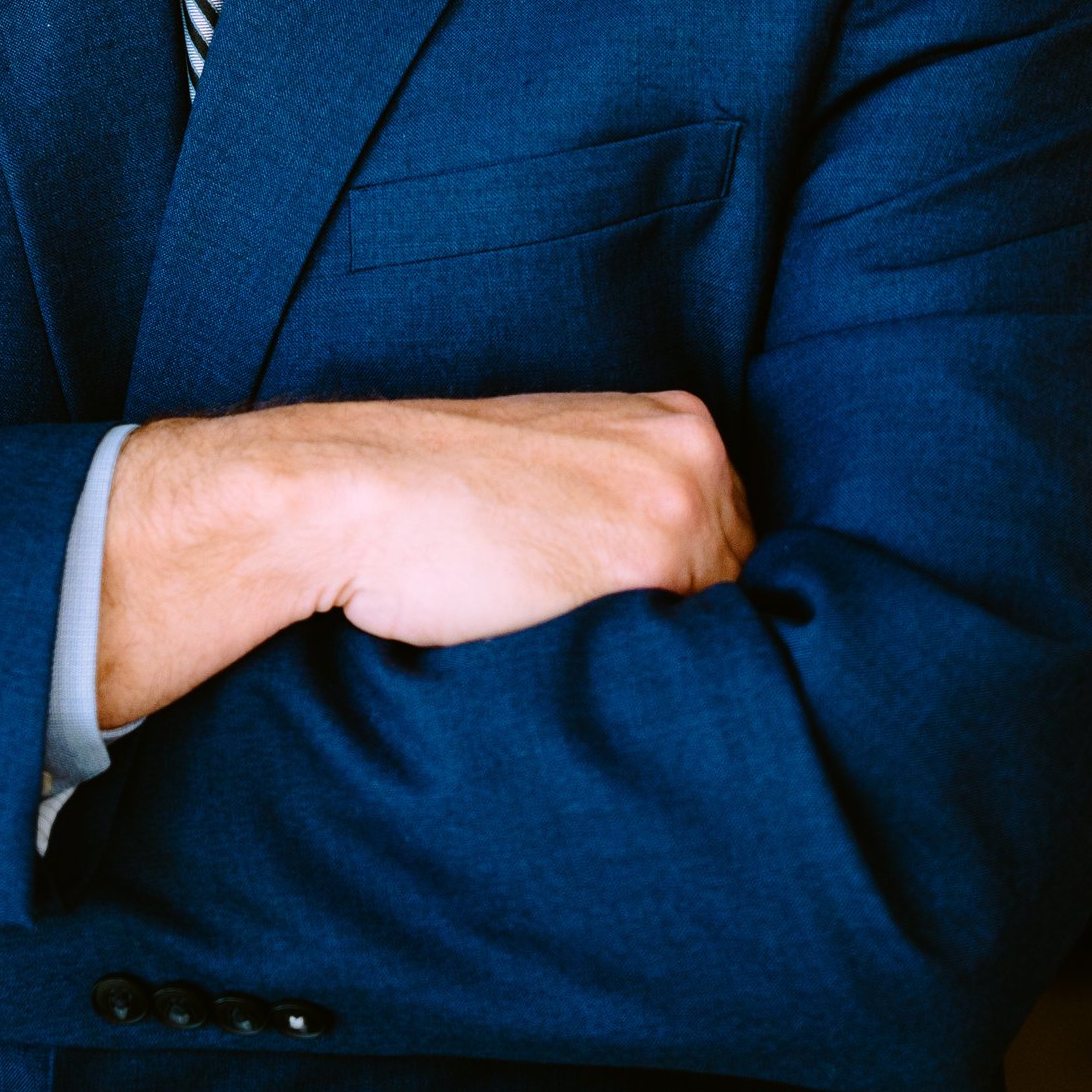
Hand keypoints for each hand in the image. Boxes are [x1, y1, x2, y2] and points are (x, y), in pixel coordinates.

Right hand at [97, 389, 752, 728]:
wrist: (350, 493)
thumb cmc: (434, 493)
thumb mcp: (556, 468)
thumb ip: (630, 500)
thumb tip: (690, 591)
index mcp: (678, 418)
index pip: (736, 533)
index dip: (693, 589)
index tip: (644, 620)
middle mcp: (695, 451)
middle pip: (741, 575)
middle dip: (690, 618)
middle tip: (608, 647)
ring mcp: (678, 503)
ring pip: (723, 618)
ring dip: (672, 652)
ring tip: (587, 659)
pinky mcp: (644, 563)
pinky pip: (688, 650)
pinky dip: (650, 673)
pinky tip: (587, 667)